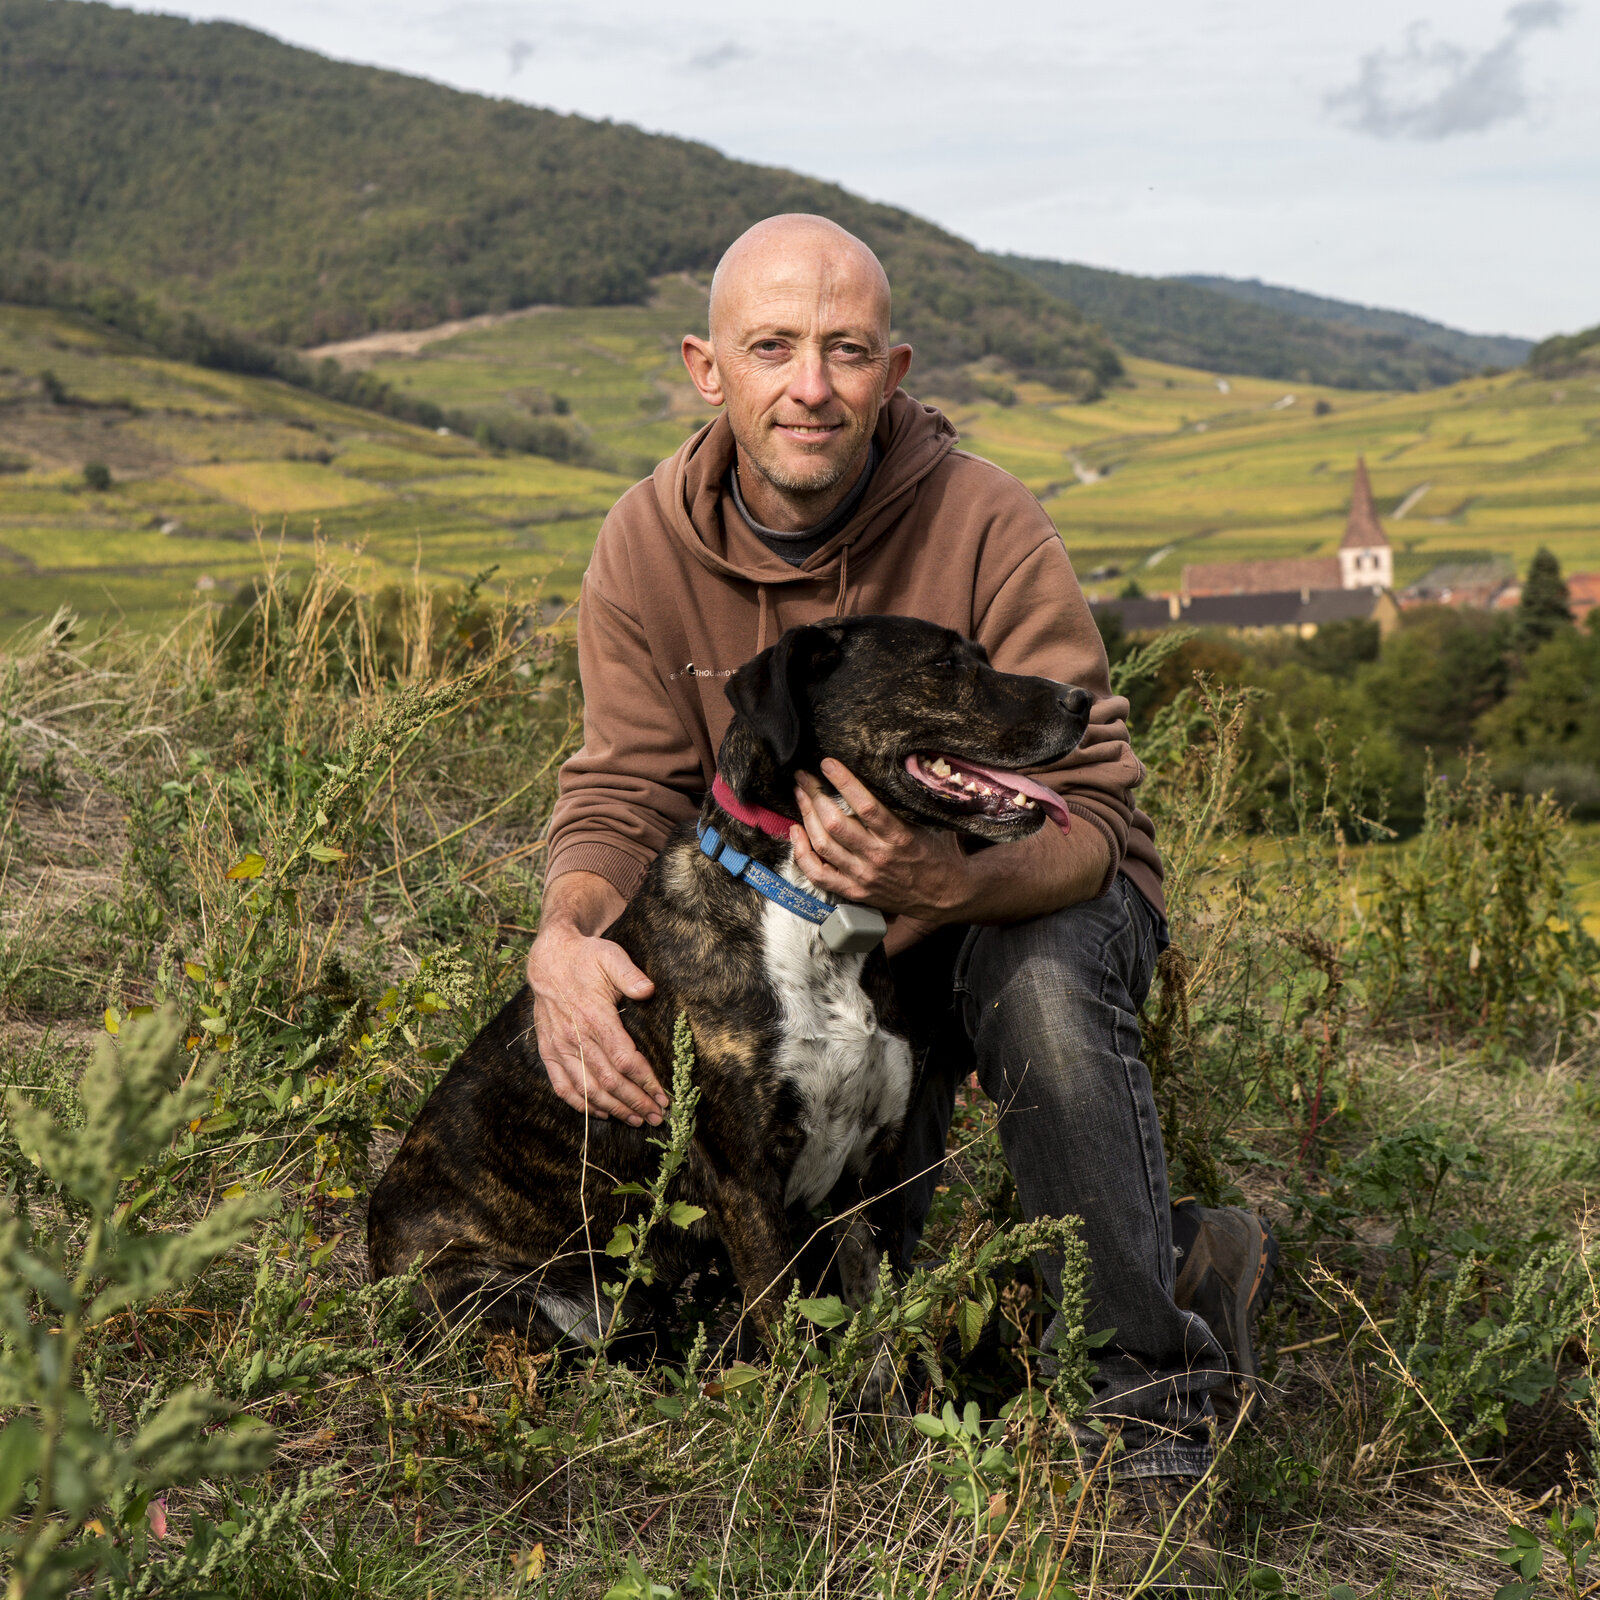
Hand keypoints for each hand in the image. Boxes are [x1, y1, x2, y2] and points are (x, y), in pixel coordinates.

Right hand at [527, 921, 666, 1125]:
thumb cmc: (586, 958)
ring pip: (587, 1089)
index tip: (663, 1096)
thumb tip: (648, 990)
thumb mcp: (611, 957)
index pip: (624, 1059)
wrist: (548, 958)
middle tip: (657, 1117)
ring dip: (613, 1109)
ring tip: (635, 1120)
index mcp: (594, 1016)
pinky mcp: (548, 1051)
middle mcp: (575, 1037)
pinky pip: (562, 1086)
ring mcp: (559, 1047)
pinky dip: (581, 1105)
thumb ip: (630, 974)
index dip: (645, 1081)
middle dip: (635, 1102)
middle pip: (609, 1080)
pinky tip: (600, 1113)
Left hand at [791, 759, 971, 922]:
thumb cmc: (940, 853)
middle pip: (835, 823)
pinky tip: (796, 832)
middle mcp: (878, 857)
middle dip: (814, 795)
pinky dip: (802, 852)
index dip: (843, 782)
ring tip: (800, 795)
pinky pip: (818, 874)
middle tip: (804, 776)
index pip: (866, 806)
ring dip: (806, 816)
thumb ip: (912, 799)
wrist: (946, 896)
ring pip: (823, 844)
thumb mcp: (934, 822)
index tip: (827, 763)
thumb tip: (900, 764)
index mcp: (900, 837)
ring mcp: (863, 877)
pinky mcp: (855, 891)